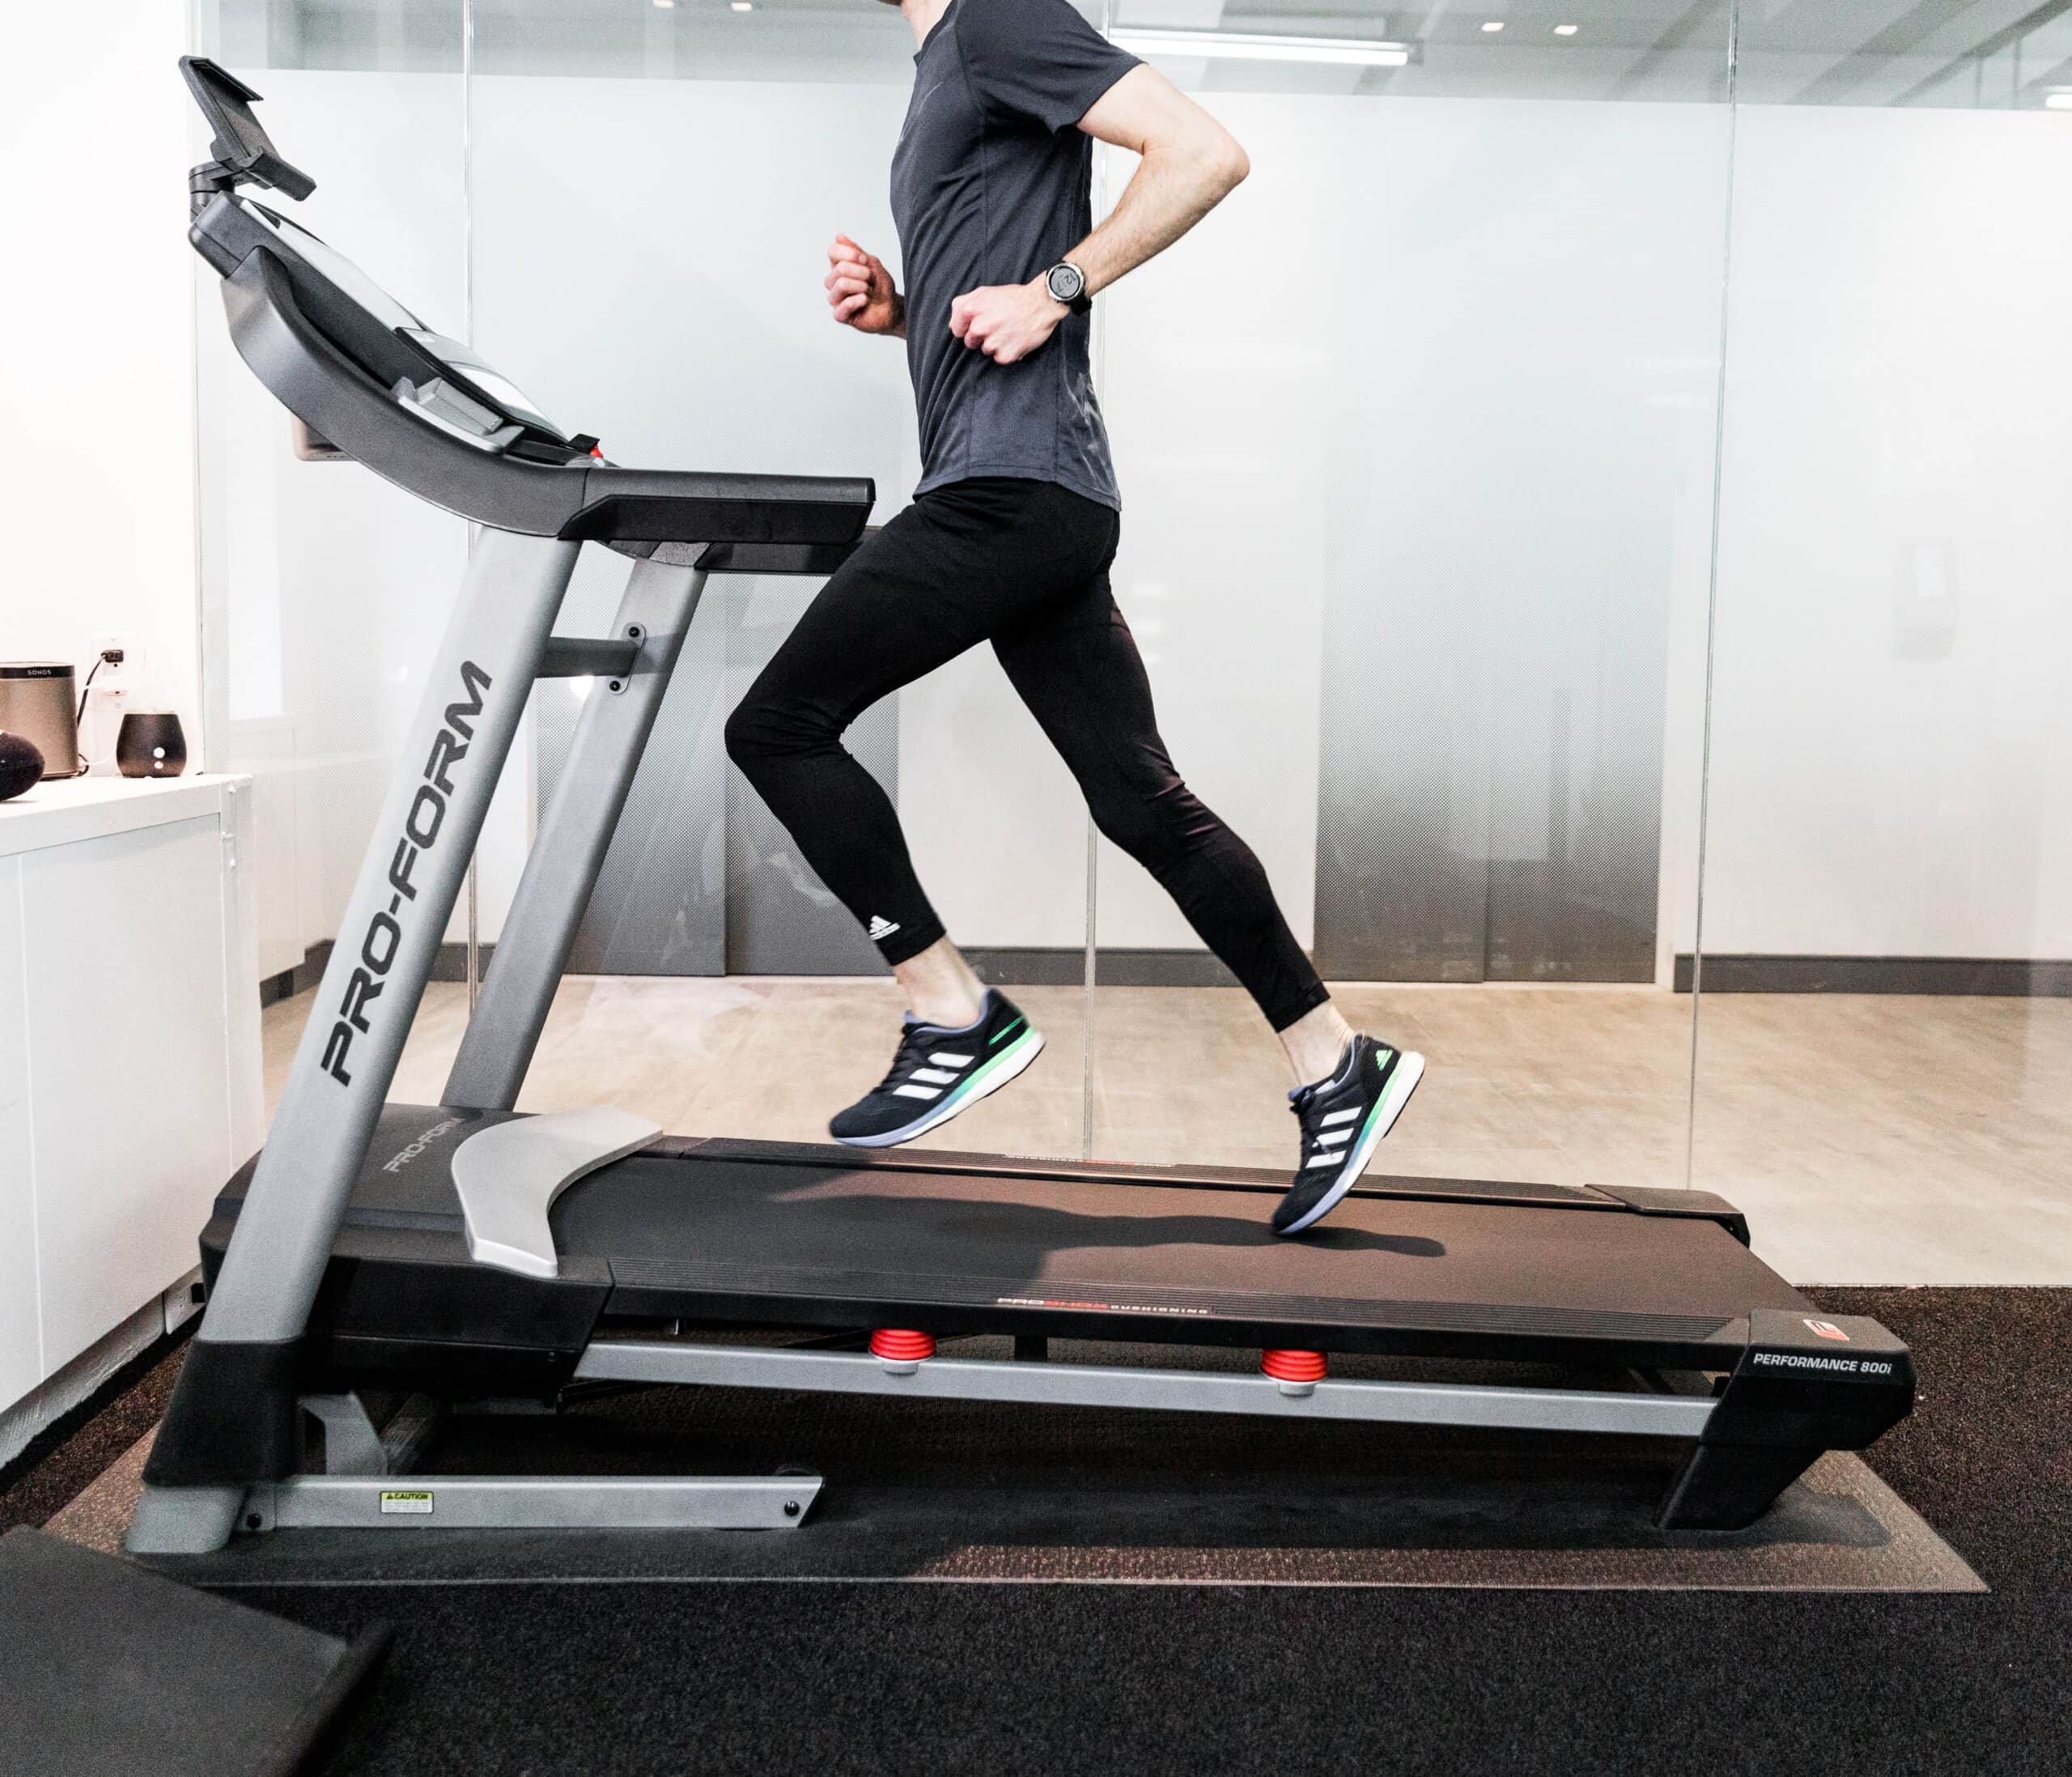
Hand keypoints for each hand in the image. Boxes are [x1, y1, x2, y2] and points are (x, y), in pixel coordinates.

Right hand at [825, 234, 901, 335]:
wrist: (891, 308)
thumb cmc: (880, 286)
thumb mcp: (871, 264)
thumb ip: (855, 251)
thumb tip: (839, 237)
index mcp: (838, 267)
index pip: (832, 252)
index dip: (850, 254)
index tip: (865, 260)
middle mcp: (833, 282)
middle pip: (840, 268)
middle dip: (862, 273)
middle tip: (871, 280)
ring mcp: (835, 298)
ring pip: (841, 284)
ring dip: (862, 286)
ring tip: (869, 291)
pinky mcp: (840, 315)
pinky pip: (844, 305)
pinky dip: (859, 300)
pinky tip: (865, 301)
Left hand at [949, 279, 1069, 365]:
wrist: (1042, 303)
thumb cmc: (1013, 297)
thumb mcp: (984, 292)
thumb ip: (962, 305)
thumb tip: (953, 324)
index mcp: (970, 310)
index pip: (957, 330)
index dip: (968, 327)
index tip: (981, 322)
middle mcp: (979, 327)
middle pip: (971, 342)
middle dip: (981, 336)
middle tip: (998, 325)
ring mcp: (992, 342)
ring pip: (985, 350)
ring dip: (996, 344)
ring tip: (1009, 330)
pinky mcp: (1005, 354)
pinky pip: (999, 358)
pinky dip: (1007, 351)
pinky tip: (1015, 339)